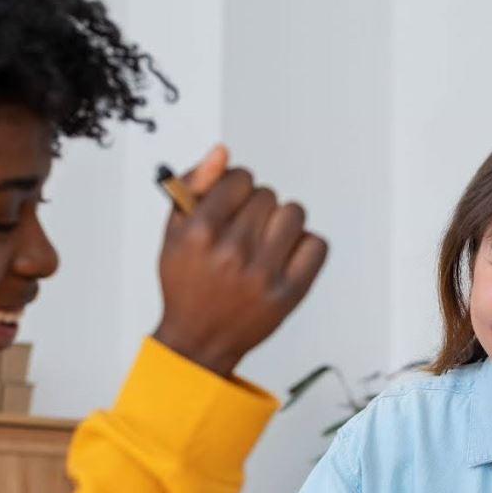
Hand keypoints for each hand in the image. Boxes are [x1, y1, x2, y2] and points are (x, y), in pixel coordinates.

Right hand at [153, 145, 328, 375]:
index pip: (240, 178)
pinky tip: (285, 257)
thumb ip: (194, 187)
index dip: (237, 188)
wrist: (199, 340)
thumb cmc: (187, 281)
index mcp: (199, 232)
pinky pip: (317, 244)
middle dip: (257, 207)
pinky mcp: (289, 293)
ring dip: (282, 222)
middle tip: (244, 231)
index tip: (231, 205)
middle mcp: (231, 252)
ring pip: (294, 213)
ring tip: (266, 241)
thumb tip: (223, 152)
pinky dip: (305, 246)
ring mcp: (263, 274)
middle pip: (267, 195)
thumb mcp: (174, 233)